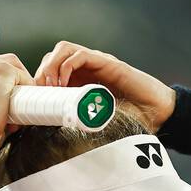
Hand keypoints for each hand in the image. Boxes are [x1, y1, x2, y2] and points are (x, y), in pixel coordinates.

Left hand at [33, 41, 175, 132]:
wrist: (156, 114)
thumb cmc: (129, 121)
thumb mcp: (94, 124)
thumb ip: (77, 124)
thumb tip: (49, 140)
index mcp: (80, 81)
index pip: (50, 70)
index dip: (38, 82)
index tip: (34, 101)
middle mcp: (86, 68)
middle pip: (52, 57)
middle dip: (40, 73)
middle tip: (39, 94)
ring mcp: (95, 63)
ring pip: (62, 50)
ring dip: (50, 66)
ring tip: (49, 87)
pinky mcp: (105, 62)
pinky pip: (78, 54)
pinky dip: (65, 66)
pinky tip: (62, 84)